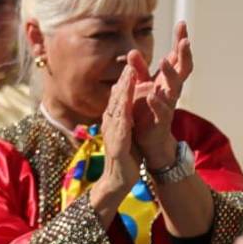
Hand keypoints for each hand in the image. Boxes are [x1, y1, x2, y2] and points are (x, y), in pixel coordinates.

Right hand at [90, 56, 141, 213]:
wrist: (117, 180)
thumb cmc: (124, 157)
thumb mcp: (126, 133)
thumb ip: (125, 118)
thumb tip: (126, 104)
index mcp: (115, 120)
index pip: (119, 97)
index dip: (125, 81)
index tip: (131, 65)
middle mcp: (111, 124)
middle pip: (117, 99)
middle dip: (124, 80)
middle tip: (130, 62)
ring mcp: (112, 133)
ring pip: (117, 109)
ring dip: (122, 93)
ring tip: (129, 78)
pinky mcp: (117, 145)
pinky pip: (121, 127)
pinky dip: (124, 115)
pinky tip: (127, 106)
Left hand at [133, 22, 192, 165]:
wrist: (147, 137)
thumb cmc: (145, 108)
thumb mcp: (141, 85)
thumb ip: (137, 69)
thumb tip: (131, 51)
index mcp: (167, 80)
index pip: (177, 57)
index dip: (180, 41)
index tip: (182, 23)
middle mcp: (171, 89)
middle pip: (183, 69)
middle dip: (184, 54)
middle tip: (185, 40)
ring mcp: (168, 104)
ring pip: (175, 87)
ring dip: (170, 74)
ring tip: (164, 60)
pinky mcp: (161, 119)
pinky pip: (162, 109)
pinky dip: (158, 102)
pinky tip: (153, 94)